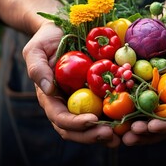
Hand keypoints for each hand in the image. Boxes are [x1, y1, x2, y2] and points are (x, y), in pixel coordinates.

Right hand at [23, 21, 121, 146]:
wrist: (63, 29)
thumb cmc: (47, 39)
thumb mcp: (36, 49)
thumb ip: (37, 68)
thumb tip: (48, 90)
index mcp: (51, 98)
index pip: (60, 118)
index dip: (75, 123)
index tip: (92, 120)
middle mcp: (67, 103)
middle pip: (76, 130)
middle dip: (92, 135)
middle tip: (110, 136)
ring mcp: (83, 100)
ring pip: (92, 126)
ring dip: (106, 134)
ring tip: (123, 136)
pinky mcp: (97, 93)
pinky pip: (107, 110)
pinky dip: (117, 119)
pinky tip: (130, 122)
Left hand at [121, 21, 165, 144]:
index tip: (152, 128)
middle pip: (158, 123)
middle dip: (145, 133)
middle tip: (130, 137)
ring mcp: (152, 94)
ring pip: (142, 117)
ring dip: (131, 128)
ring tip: (119, 134)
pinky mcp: (138, 85)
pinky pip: (128, 100)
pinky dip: (120, 111)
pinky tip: (109, 117)